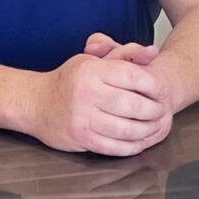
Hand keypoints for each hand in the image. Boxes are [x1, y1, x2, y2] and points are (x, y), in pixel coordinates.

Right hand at [30, 44, 174, 155]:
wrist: (36, 103)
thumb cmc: (70, 81)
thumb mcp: (94, 60)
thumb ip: (125, 54)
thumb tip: (153, 52)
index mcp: (92, 70)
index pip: (134, 77)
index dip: (154, 86)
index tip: (162, 92)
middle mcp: (86, 93)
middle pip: (133, 105)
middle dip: (154, 111)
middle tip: (161, 112)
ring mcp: (82, 117)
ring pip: (126, 129)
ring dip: (146, 131)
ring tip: (154, 128)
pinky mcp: (80, 138)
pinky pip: (114, 147)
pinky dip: (132, 147)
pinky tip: (139, 142)